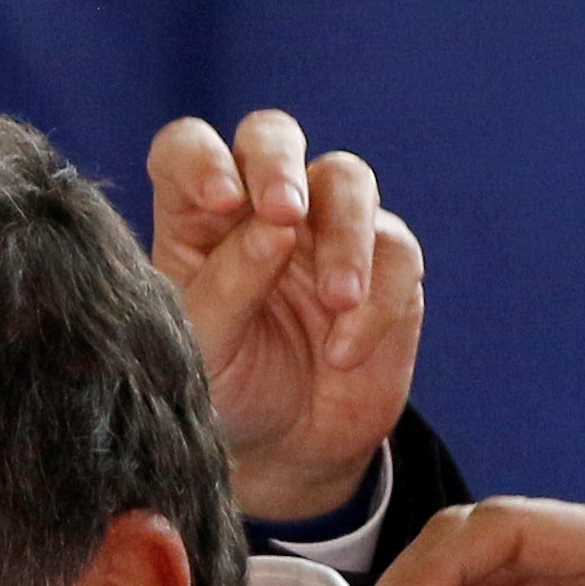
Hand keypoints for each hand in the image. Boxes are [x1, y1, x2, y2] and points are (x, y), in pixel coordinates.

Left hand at [150, 108, 425, 523]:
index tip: (220, 200)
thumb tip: (274, 226)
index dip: (202, 158)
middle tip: (286, 212)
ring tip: (335, 301)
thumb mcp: (206, 350)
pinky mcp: (385, 265)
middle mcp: (261, 206)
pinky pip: (395, 252)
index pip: (189, 149)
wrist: (288, 450)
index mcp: (197, 216)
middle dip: (280, 163)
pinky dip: (375, 301)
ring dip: (344, 233)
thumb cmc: (230, 390)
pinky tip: (344, 353)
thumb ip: (229, 285)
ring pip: (347, 178)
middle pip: (272, 135)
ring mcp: (327, 228)